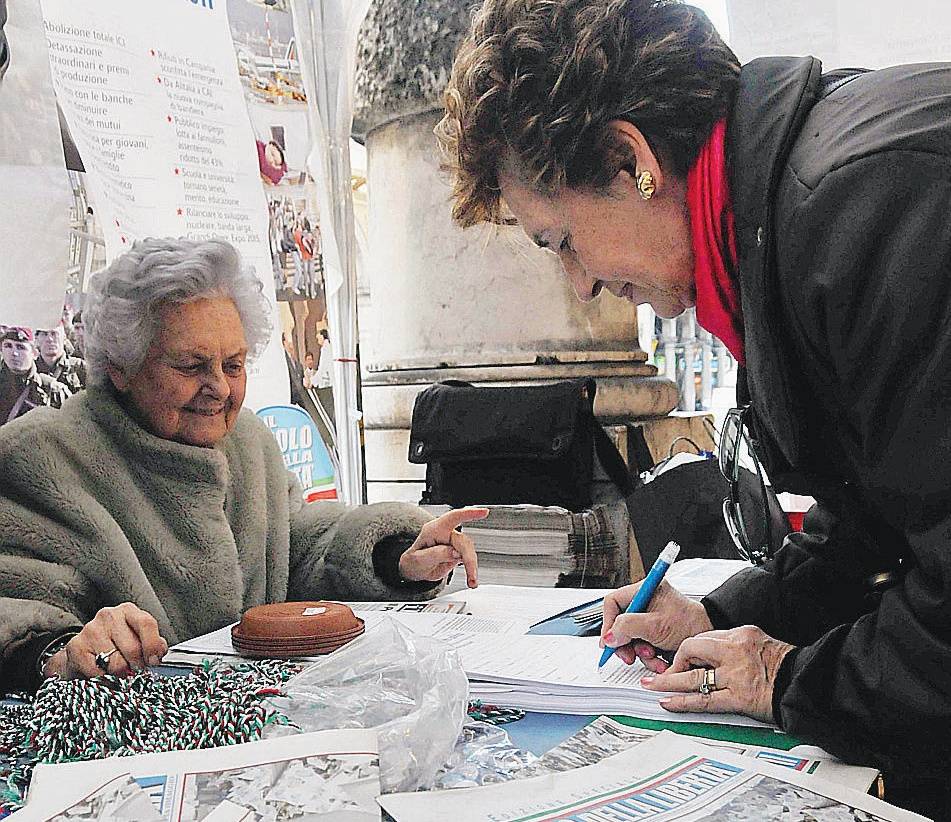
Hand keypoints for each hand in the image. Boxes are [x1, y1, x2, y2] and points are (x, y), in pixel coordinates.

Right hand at [43, 602, 168, 679]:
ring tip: (116, 670)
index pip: (146, 624)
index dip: (152, 646)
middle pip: (132, 648)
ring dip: (120, 674)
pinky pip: (98, 673)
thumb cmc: (116, 645)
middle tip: (134, 670)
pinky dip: (103, 679)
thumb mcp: (138, 639)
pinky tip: (102, 673)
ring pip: (116, 664)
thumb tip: (157, 655)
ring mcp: (90, 630)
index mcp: (129, 611)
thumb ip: (153, 644)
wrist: (84, 653)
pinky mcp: (76, 647)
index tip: (153, 661)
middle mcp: (109, 616)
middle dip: (137, 666)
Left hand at [399, 507, 488, 587]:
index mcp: (434, 529)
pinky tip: (471, 580)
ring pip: (469, 551)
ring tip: (471, 581)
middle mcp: (446, 534)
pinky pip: (469, 558)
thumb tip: (455, 553)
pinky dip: (471, 570)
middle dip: (469, 559)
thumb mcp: (418, 560)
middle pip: (463, 541)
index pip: (453, 517)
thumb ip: (435, 554)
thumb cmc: (413, 561)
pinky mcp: (458, 551)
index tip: (484, 512)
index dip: (469, 513)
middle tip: (471, 575)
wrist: (414, 570)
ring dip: (472, 567)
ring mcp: (453, 542)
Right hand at [600, 580, 712, 671]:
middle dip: (625, 643)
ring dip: (639, 654)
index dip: (608, 622)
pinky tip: (659, 661)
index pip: (613, 602)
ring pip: (630, 639)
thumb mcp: (655, 625)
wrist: (708, 640)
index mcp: (645, 590)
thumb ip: (628, 628)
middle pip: (619, 624)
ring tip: (652, 657)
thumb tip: (609, 636)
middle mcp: (645, 603)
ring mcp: (649, 620)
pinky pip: (641, 647)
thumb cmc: (690, 624)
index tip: (610, 640)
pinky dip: (648, 658)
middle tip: (629, 656)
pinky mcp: (655, 634)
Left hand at [640, 625, 794, 723]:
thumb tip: (713, 652)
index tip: (683, 659)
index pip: (704, 636)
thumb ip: (735, 643)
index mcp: (740, 634)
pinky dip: (682, 701)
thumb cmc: (786, 664)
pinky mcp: (738, 698)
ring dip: (667, 682)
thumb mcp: (760, 640)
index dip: (690, 650)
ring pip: (692, 677)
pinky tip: (668, 702)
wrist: (806, 684)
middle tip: (659, 672)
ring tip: (651, 686)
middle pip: (692, 649)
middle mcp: (734, 651)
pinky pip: (703, 700)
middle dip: (674, 661)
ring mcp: (735, 675)